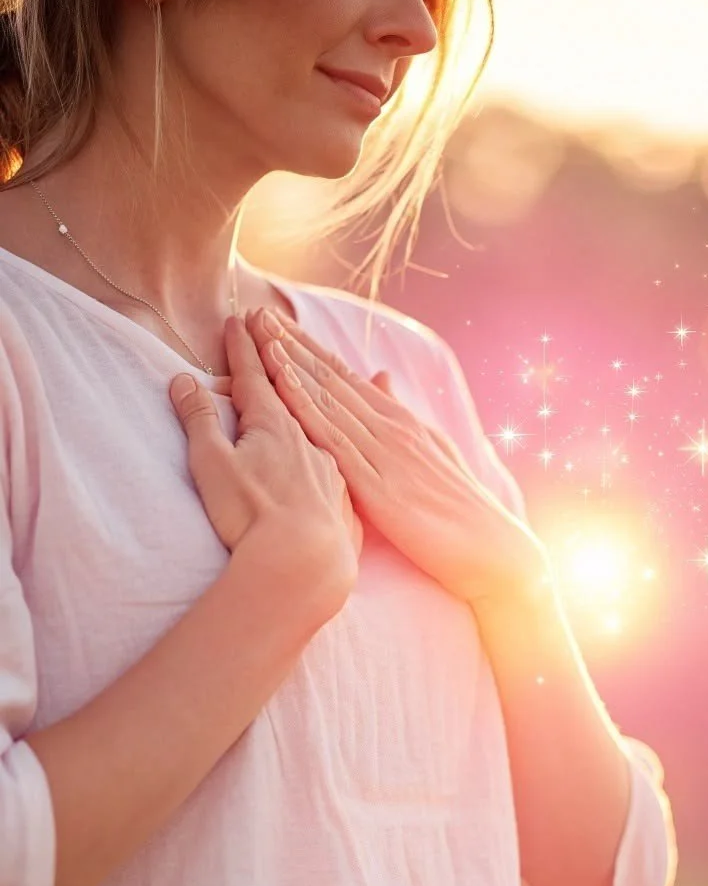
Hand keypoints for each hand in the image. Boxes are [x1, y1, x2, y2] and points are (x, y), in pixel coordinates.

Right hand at [168, 314, 360, 616]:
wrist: (305, 566)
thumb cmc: (251, 516)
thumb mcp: (212, 463)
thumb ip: (199, 420)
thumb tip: (184, 380)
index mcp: (276, 426)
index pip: (257, 377)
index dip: (246, 349)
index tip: (242, 319)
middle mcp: (311, 441)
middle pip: (295, 392)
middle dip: (281, 358)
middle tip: (274, 326)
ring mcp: (333, 471)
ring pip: (322, 426)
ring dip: (313, 401)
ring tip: (312, 380)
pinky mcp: (346, 503)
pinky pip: (342, 463)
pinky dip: (338, 445)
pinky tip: (345, 447)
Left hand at [241, 306, 547, 605]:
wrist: (491, 548)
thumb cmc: (461, 509)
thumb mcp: (433, 452)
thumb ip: (401, 416)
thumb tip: (380, 378)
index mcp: (401, 421)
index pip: (345, 377)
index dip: (308, 348)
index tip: (276, 324)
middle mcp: (391, 427)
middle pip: (331, 378)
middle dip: (291, 343)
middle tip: (255, 312)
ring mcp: (384, 452)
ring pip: (328, 399)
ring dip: (291, 363)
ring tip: (260, 333)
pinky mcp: (378, 484)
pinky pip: (333, 437)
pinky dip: (305, 406)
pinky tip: (282, 384)